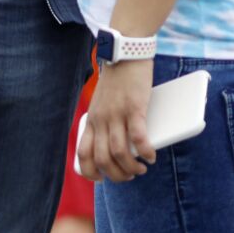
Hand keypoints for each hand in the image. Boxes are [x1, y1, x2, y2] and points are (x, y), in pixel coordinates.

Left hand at [78, 61, 154, 182]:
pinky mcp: (134, 108)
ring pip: (119, 152)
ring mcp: (116, 115)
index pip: (83, 154)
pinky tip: (151, 157)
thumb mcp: (105, 103)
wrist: (125, 53)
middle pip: (102, 159)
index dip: (90, 172)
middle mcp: (101, 120)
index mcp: (92, 120)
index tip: (101, 179)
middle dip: (116, 174)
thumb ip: (109, 120)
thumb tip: (125, 140)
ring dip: (130, 167)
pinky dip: (145, 151)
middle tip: (129, 176)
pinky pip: (138, 137)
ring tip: (141, 170)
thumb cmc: (119, 79)